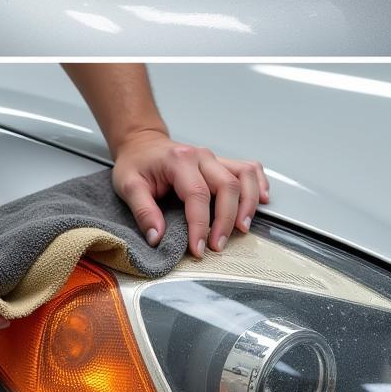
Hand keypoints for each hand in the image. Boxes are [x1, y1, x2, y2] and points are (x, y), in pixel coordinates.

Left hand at [110, 130, 269, 257]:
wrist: (142, 143)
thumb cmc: (136, 163)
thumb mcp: (128, 186)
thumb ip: (143, 212)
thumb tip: (157, 238)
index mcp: (179, 160)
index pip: (198, 195)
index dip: (200, 225)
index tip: (199, 248)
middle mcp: (201, 156)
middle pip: (227, 186)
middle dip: (226, 220)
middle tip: (218, 245)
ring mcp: (214, 158)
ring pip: (244, 176)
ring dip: (248, 203)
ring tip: (242, 228)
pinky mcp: (221, 163)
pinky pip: (249, 169)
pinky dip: (259, 185)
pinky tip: (262, 201)